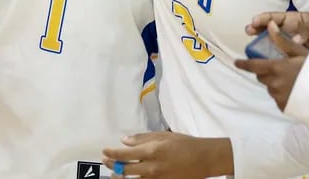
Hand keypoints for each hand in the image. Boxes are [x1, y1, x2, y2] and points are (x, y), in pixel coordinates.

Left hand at [102, 132, 232, 178]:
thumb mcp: (163, 135)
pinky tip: (132, 177)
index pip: (125, 154)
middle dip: (113, 165)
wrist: (203, 159)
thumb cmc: (184, 144)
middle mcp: (152, 167)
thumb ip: (142, 138)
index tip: (105, 152)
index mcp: (152, 151)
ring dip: (122, 177)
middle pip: (125, 170)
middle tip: (106, 162)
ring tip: (115, 174)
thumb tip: (125, 141)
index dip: (112, 154)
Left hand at [235, 21, 308, 110]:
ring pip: (270, 87)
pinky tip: (294, 90)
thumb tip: (269, 25)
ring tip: (291, 79)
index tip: (236, 62)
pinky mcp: (283, 106)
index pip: (252, 66)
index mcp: (275, 68)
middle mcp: (273, 83)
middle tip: (278, 68)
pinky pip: (277, 97)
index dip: (243, 64)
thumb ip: (282, 41)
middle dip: (265, 71)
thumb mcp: (300, 52)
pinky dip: (282, 93)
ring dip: (274, 82)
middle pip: (261, 76)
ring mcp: (278, 96)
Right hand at [243, 11, 308, 65]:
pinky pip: (280, 57)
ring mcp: (290, 45)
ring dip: (260, 44)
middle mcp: (289, 32)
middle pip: (269, 29)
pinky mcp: (294, 58)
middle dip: (257, 28)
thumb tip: (295, 39)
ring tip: (251, 46)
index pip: (277, 17)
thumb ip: (307, 30)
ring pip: (272, 43)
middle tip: (249, 31)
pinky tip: (263, 61)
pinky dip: (271, 58)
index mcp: (295, 21)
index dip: (265, 18)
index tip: (255, 21)